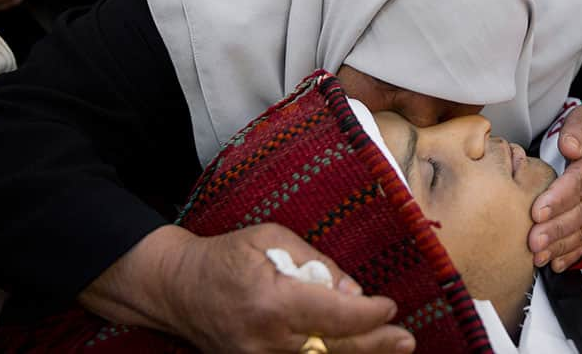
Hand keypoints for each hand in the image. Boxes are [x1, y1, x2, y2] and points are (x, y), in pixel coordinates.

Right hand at [81, 224, 413, 353]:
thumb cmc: (226, 255)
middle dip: (375, 344)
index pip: (334, 315)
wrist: (176, 288)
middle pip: (334, 348)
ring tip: (391, 347)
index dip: (368, 314)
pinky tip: (353, 350)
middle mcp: (266, 339)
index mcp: (272, 301)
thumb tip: (353, 292)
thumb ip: (316, 264)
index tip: (389, 305)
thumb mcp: (272, 238)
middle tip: (405, 340)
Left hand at [528, 105, 581, 271]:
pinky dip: (573, 253)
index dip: (559, 198)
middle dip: (556, 229)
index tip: (537, 211)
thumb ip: (579, 129)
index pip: (580, 181)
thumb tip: (569, 147)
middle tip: (533, 241)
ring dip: (562, 245)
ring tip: (539, 255)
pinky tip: (556, 263)